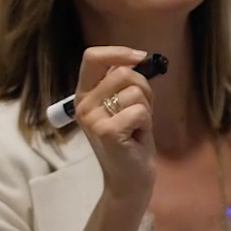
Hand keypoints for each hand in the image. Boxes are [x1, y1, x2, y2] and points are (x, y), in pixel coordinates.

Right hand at [75, 46, 155, 204]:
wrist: (129, 177)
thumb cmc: (131, 138)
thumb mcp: (123, 104)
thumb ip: (122, 82)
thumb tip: (137, 57)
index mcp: (84, 94)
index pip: (92, 57)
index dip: (118, 52)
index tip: (140, 57)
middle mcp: (83, 104)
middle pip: (122, 73)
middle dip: (143, 89)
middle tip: (140, 112)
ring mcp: (93, 119)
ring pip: (135, 91)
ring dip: (146, 108)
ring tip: (136, 126)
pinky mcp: (107, 131)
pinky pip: (140, 111)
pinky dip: (147, 122)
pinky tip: (137, 137)